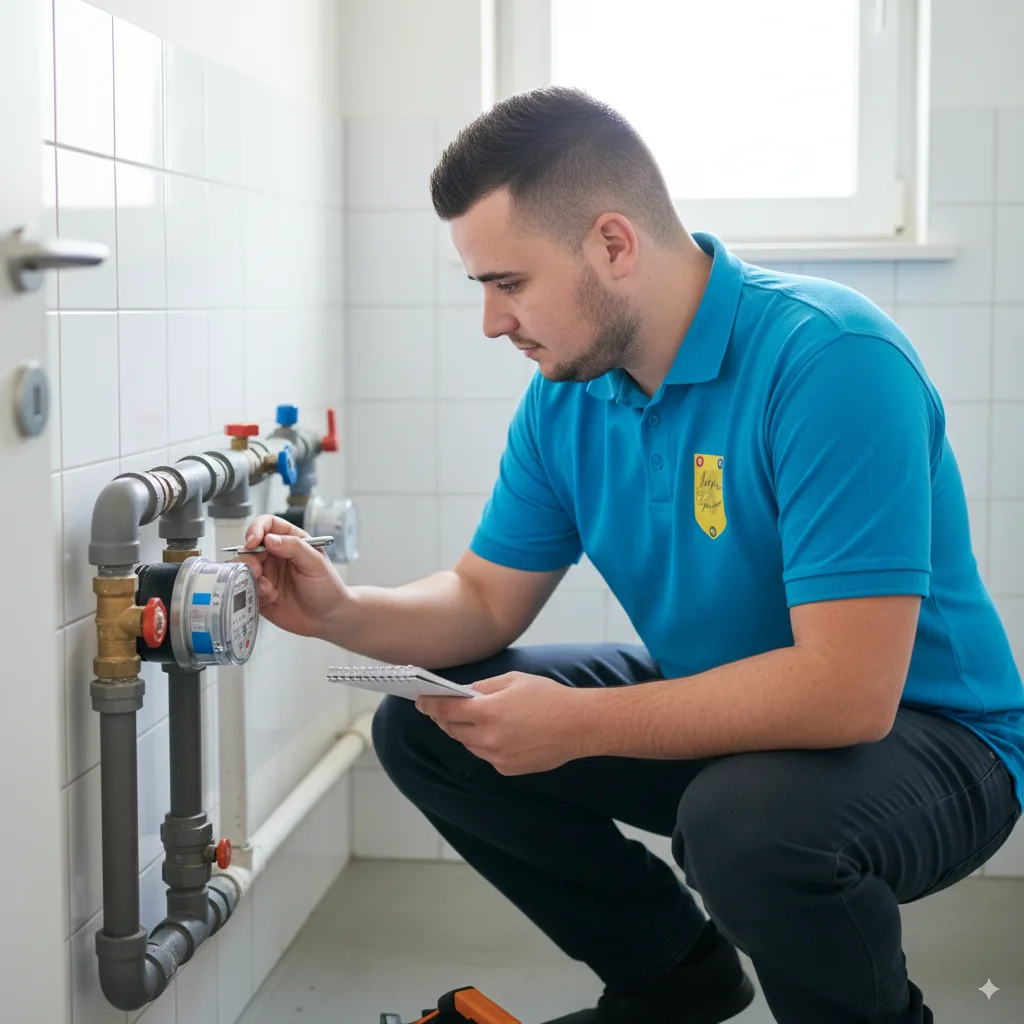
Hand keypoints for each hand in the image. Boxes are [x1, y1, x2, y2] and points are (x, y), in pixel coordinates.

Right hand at [234, 514, 347, 637]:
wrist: (328, 618)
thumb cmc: (328, 588)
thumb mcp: (315, 563)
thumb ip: (294, 547)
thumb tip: (269, 539)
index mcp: (290, 541)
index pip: (267, 525)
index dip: (256, 529)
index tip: (253, 542)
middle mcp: (275, 556)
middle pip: (249, 547)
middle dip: (249, 558)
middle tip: (257, 570)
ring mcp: (267, 574)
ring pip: (244, 568)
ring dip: (250, 576)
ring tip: (267, 588)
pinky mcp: (260, 593)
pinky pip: (246, 588)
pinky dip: (254, 592)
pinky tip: (271, 598)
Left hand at [415, 672, 592, 774]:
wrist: (578, 726)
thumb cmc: (548, 697)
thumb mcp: (513, 681)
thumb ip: (483, 688)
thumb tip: (462, 694)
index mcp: (488, 712)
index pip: (447, 711)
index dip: (430, 705)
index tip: (421, 702)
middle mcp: (489, 738)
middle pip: (453, 730)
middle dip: (445, 719)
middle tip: (441, 709)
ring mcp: (497, 757)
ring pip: (468, 744)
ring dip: (464, 732)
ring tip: (469, 719)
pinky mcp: (507, 769)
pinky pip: (486, 755)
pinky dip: (484, 744)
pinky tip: (495, 733)